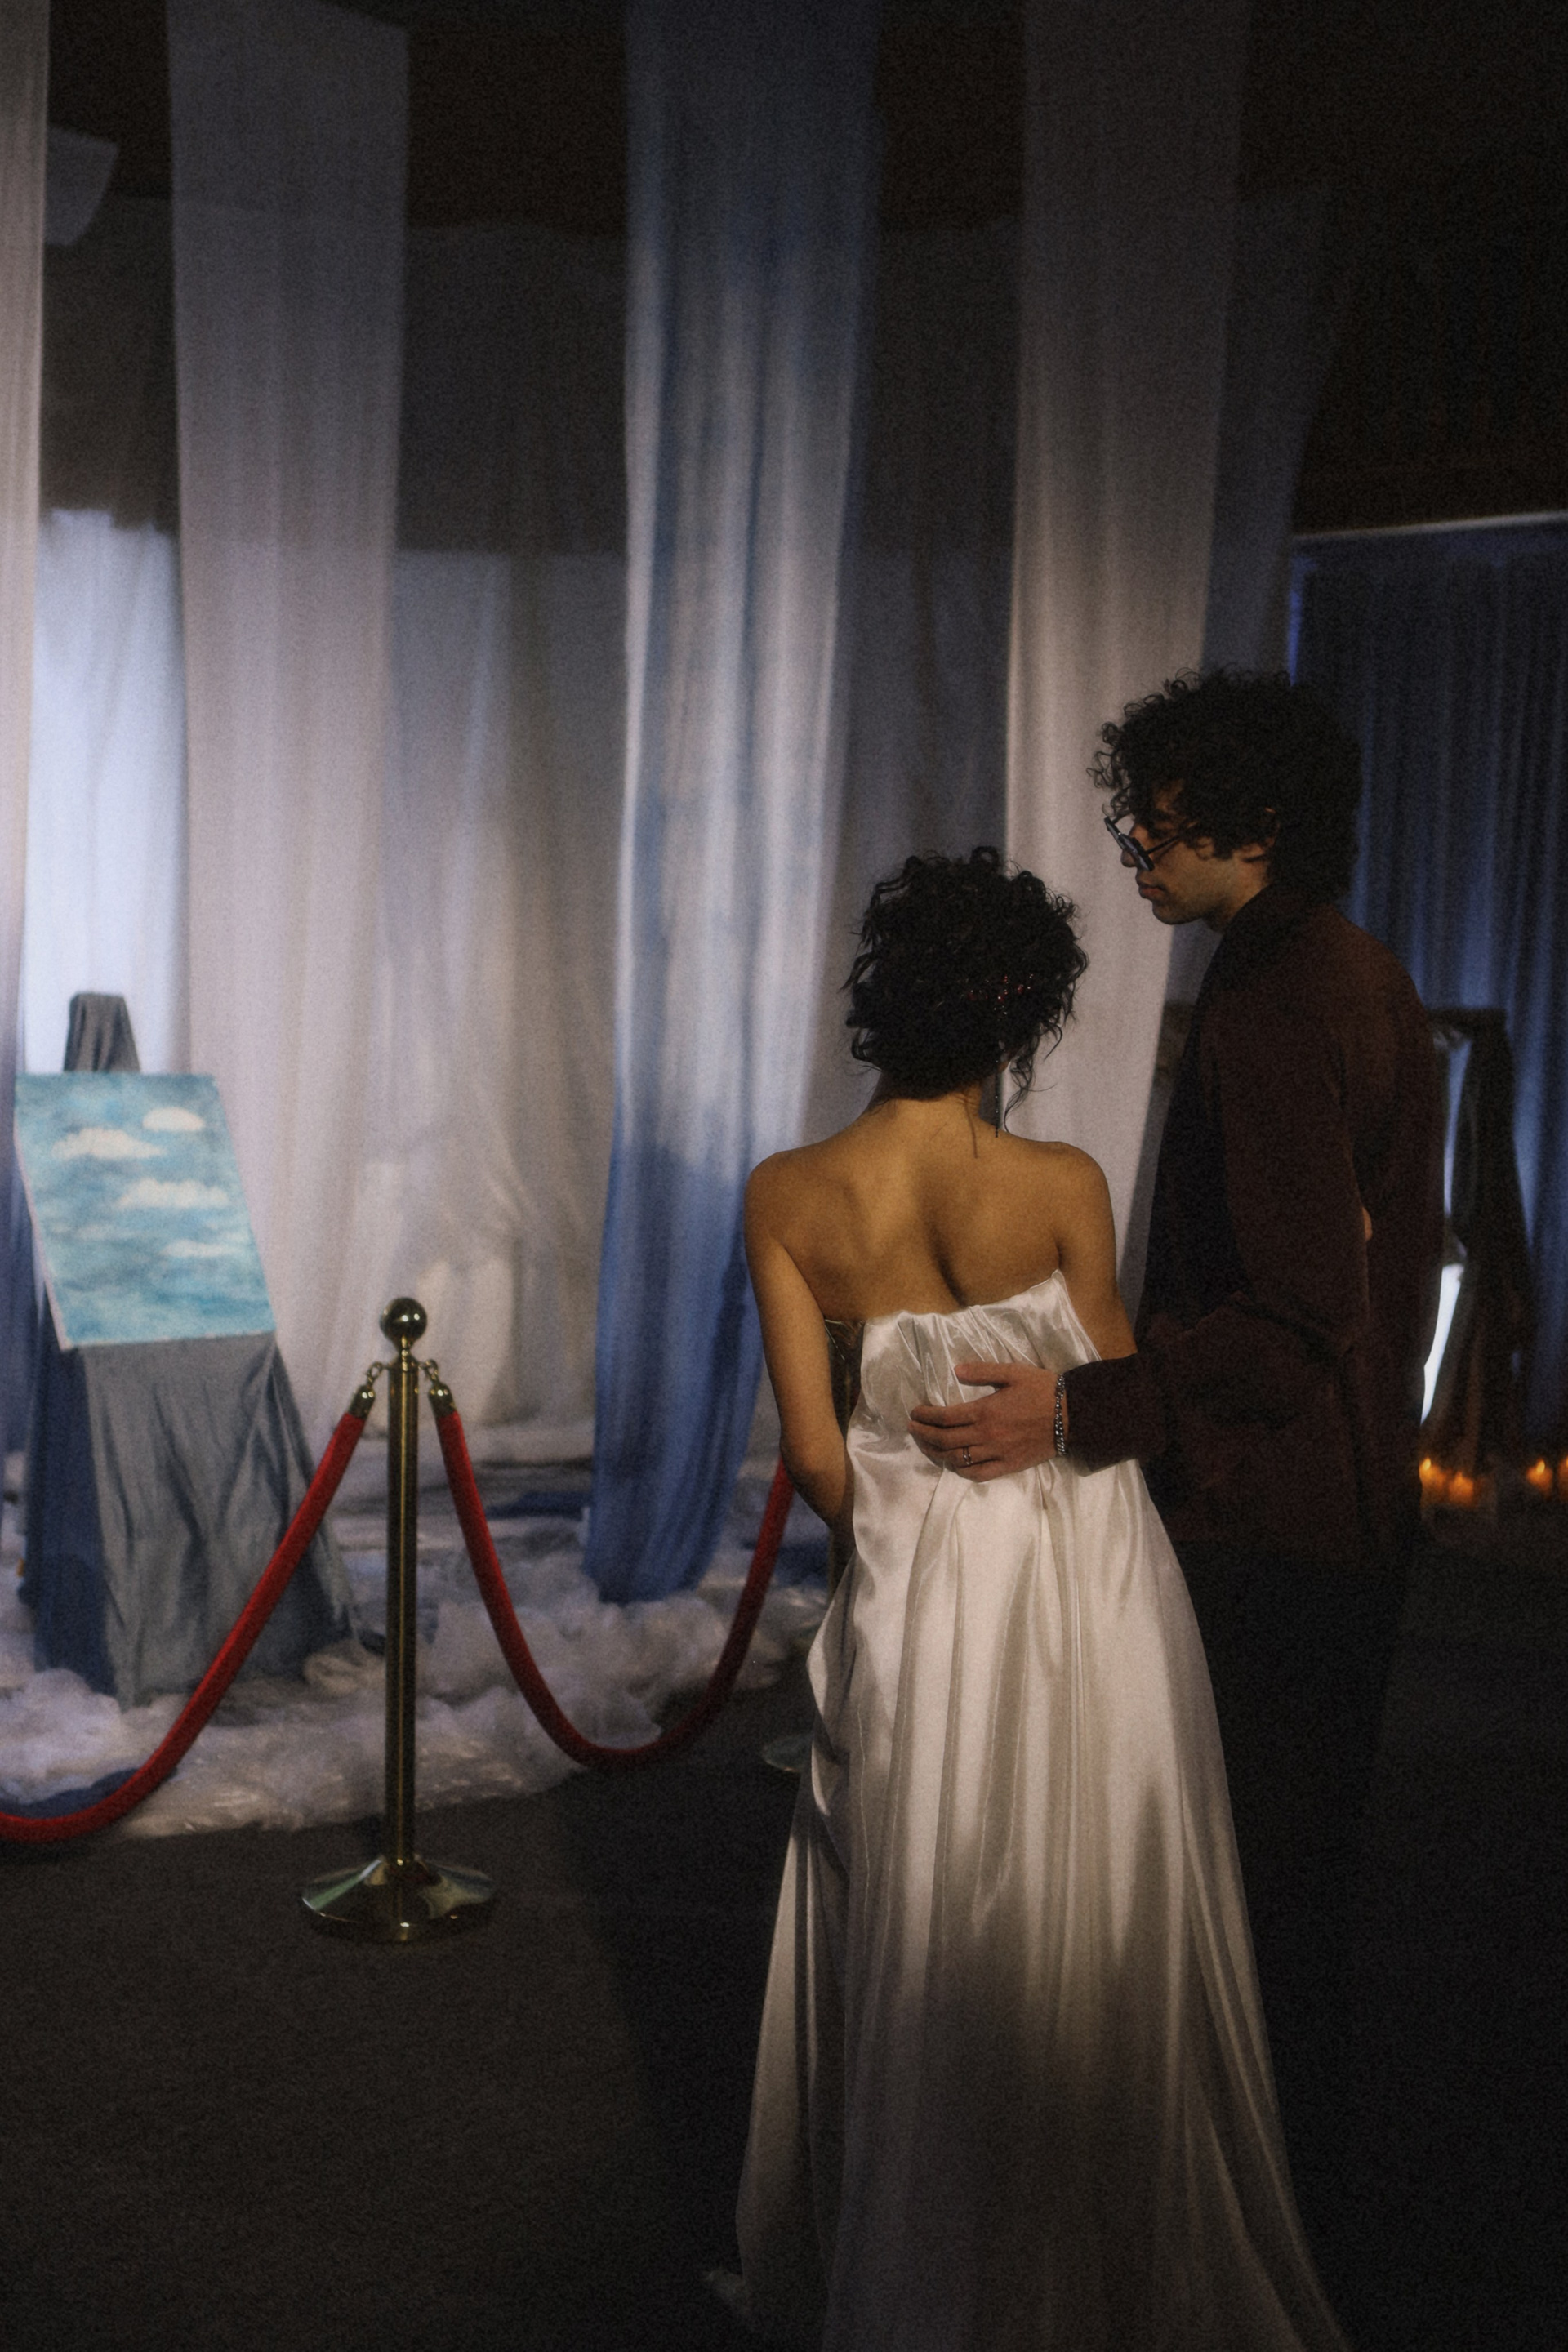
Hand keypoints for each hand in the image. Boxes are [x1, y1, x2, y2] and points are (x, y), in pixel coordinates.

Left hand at [908, 1360, 1059, 1478]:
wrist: (1071, 1414)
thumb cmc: (1042, 1389)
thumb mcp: (1012, 1372)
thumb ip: (982, 1371)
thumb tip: (956, 1370)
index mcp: (985, 1411)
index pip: (945, 1417)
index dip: (925, 1416)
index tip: (915, 1412)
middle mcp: (987, 1435)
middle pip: (945, 1440)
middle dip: (924, 1435)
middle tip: (913, 1429)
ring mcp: (997, 1454)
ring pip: (958, 1460)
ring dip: (937, 1454)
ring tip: (926, 1446)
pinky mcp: (1009, 1466)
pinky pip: (978, 1474)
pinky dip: (961, 1471)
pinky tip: (954, 1464)